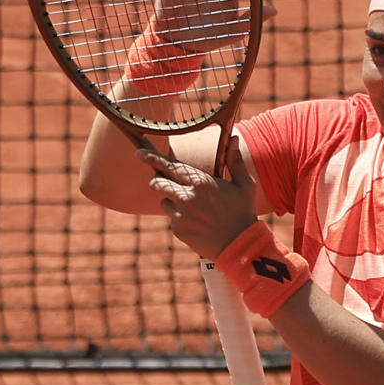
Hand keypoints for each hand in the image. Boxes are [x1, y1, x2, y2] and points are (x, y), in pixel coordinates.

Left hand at [137, 136, 256, 259]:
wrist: (239, 246)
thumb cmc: (243, 212)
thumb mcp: (245, 185)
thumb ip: (235, 161)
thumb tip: (235, 137)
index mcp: (202, 182)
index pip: (170, 166)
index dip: (152, 158)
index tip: (138, 153)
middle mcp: (187, 197)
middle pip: (157, 183)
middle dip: (157, 181)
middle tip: (164, 183)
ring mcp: (181, 215)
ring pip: (164, 201)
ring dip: (172, 201)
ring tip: (193, 208)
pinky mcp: (178, 230)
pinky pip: (172, 219)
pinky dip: (180, 219)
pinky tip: (197, 223)